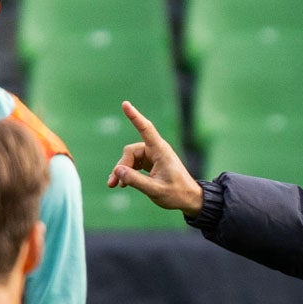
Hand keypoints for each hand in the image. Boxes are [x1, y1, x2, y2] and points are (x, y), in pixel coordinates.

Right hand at [107, 101, 203, 216]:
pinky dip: (128, 173)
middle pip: (131, 151)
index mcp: (161, 151)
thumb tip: (117, 170)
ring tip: (115, 185)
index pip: (146, 129)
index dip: (135, 116)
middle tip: (113, 183)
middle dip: (121, 166)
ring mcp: (153, 156)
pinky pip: (134, 163)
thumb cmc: (176, 194)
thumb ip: (135, 180)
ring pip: (131, 158)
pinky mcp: (151, 163)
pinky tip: (122, 184)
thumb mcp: (154, 190)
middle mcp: (156, 150)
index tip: (125, 104)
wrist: (189, 199)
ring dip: (122, 171)